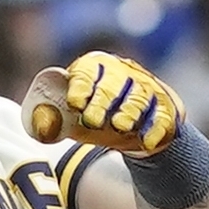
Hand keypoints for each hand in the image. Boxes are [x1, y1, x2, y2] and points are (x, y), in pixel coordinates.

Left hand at [27, 52, 184, 153]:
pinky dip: (156, 129)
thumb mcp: (72, 118)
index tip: (75, 104)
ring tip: (119, 127)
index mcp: (97, 66)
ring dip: (129, 112)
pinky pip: (163, 116)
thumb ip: (54, 121)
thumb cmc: (94, 118)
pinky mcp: (166, 108)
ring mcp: (147, 88)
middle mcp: (124, 72)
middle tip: (92, 121)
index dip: (81, 84)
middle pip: (115, 82)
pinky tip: (147, 142)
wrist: (130, 132)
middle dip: (103, 101)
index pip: (88, 68)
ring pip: (140, 97)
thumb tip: (41, 128)